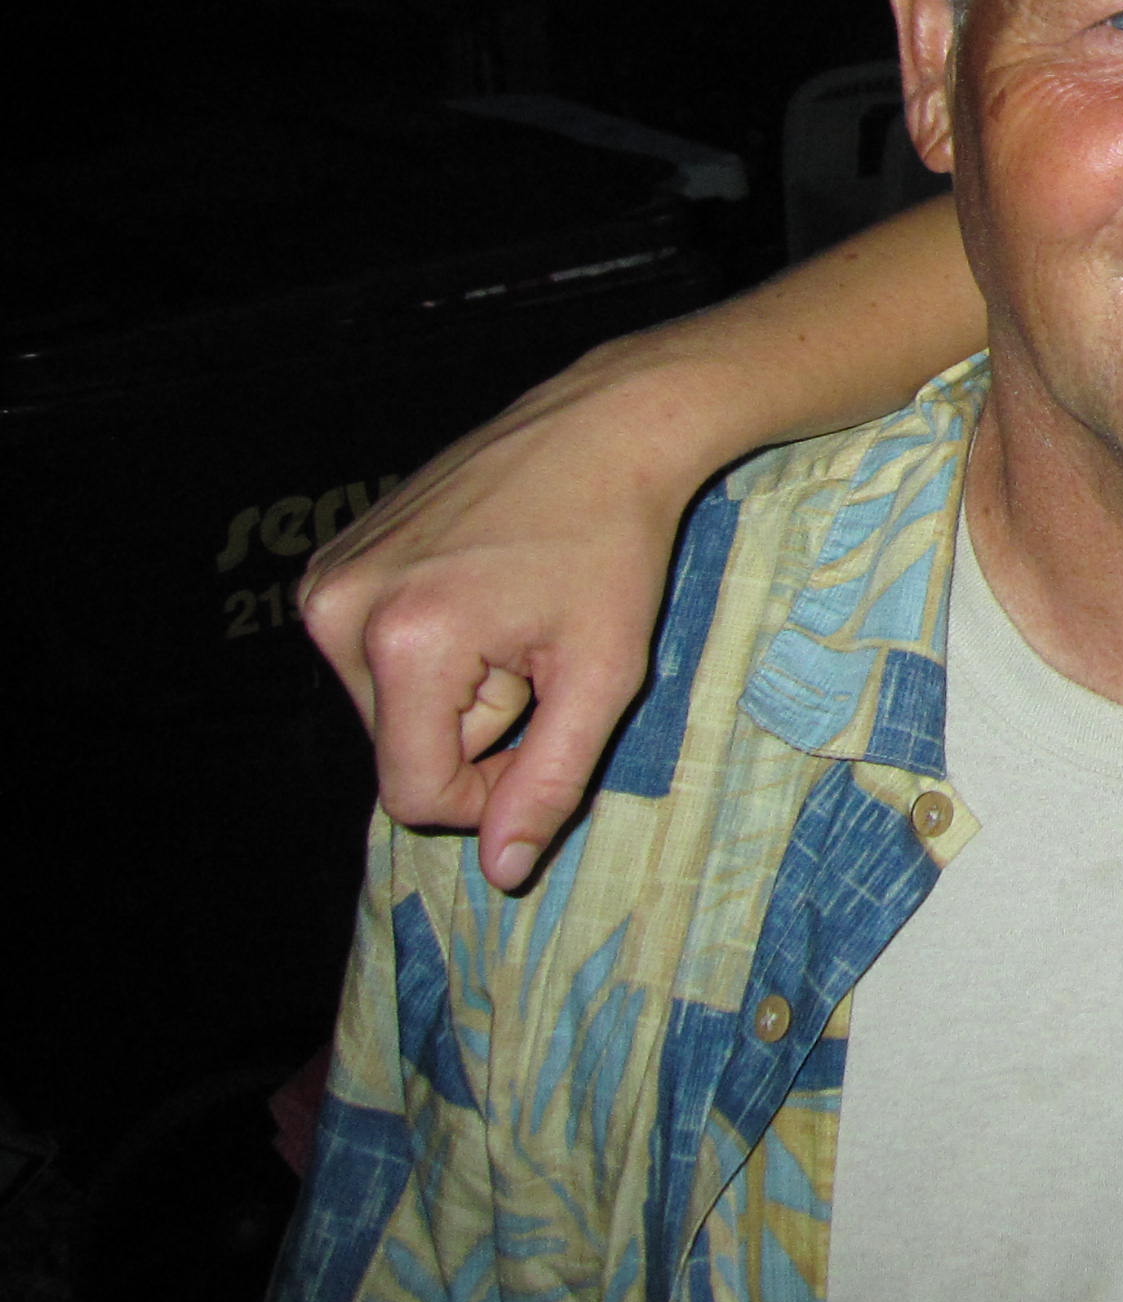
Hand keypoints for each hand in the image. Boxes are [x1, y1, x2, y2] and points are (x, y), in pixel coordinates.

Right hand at [297, 343, 709, 889]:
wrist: (602, 428)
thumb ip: (550, 780)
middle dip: (476, 725)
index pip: (414, 793)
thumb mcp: (603, 673)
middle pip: (401, 748)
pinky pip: (375, 656)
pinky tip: (480, 586)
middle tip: (536, 647)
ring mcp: (327, 579)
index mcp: (405, 642)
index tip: (544, 739)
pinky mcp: (331, 562)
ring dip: (457, 686)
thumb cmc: (615, 547)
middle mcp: (341, 610)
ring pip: (390, 706)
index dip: (485, 796)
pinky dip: (432, 646)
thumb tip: (500, 873)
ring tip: (511, 611)